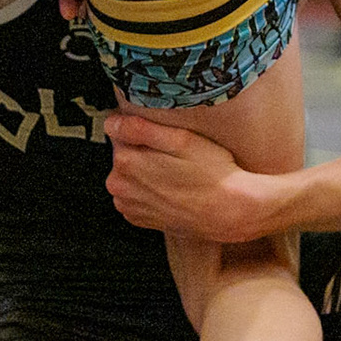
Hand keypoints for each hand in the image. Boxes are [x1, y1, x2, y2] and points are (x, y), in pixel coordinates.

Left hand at [103, 114, 270, 241]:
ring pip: (130, 174)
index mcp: (125, 162)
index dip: (144, 129)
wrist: (229, 212)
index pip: (119, 131)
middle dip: (145, 150)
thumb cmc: (211, 175)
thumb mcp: (182, 140)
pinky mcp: (139, 218)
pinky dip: (149, 189)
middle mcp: (120, 186)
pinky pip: (136, 193)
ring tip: (176, 173)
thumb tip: (112, 122)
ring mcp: (128, 205)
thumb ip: (140, 128)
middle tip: (175, 155)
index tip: (164, 136)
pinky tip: (172, 188)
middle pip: (124, 153)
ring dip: (147, 170)